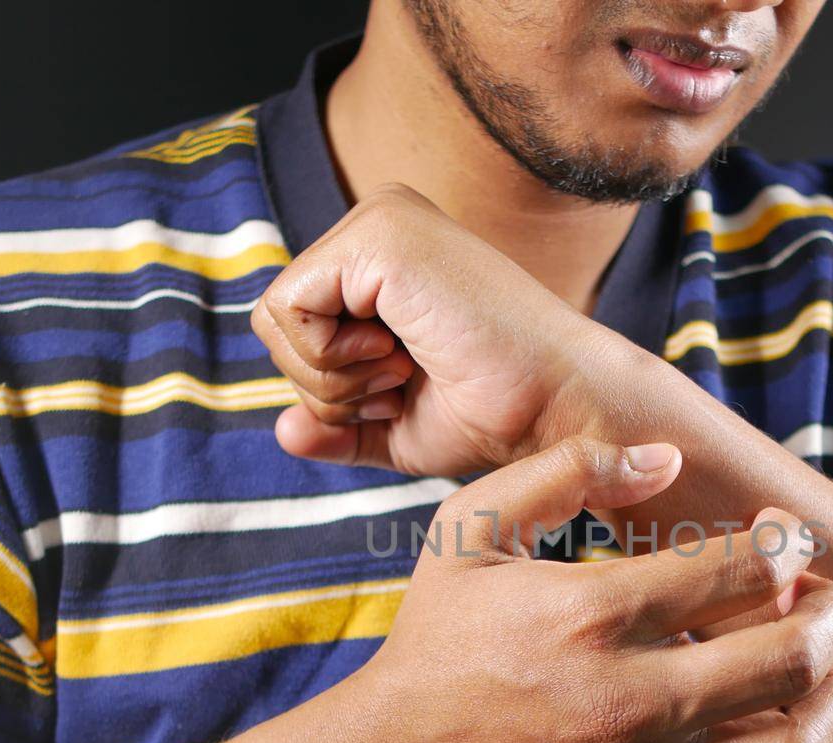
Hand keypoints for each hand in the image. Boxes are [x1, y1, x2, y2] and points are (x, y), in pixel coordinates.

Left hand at [252, 182, 618, 475]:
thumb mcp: (398, 427)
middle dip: (330, 385)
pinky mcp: (380, 235)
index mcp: (386, 254)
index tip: (407, 389)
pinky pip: (287, 311)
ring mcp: (381, 219)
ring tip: (408, 369)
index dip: (334, 387)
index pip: (294, 324)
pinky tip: (400, 355)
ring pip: (274, 318)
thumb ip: (338, 425)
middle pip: (274, 320)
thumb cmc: (500, 417)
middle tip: (407, 381)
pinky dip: (332, 360)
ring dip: (335, 378)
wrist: (558, 410)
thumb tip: (283, 432)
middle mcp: (380, 220)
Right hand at [353, 436, 832, 742]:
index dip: (786, 540)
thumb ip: (568, 471)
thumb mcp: (472, 526)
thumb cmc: (441, 635)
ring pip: (798, 740)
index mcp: (592, 612)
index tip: (781, 532)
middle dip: (832, 610)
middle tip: (822, 591)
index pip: (743, 568)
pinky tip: (773, 707)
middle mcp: (634, 695)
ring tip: (825, 657)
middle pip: (793, 653)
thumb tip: (665, 459)